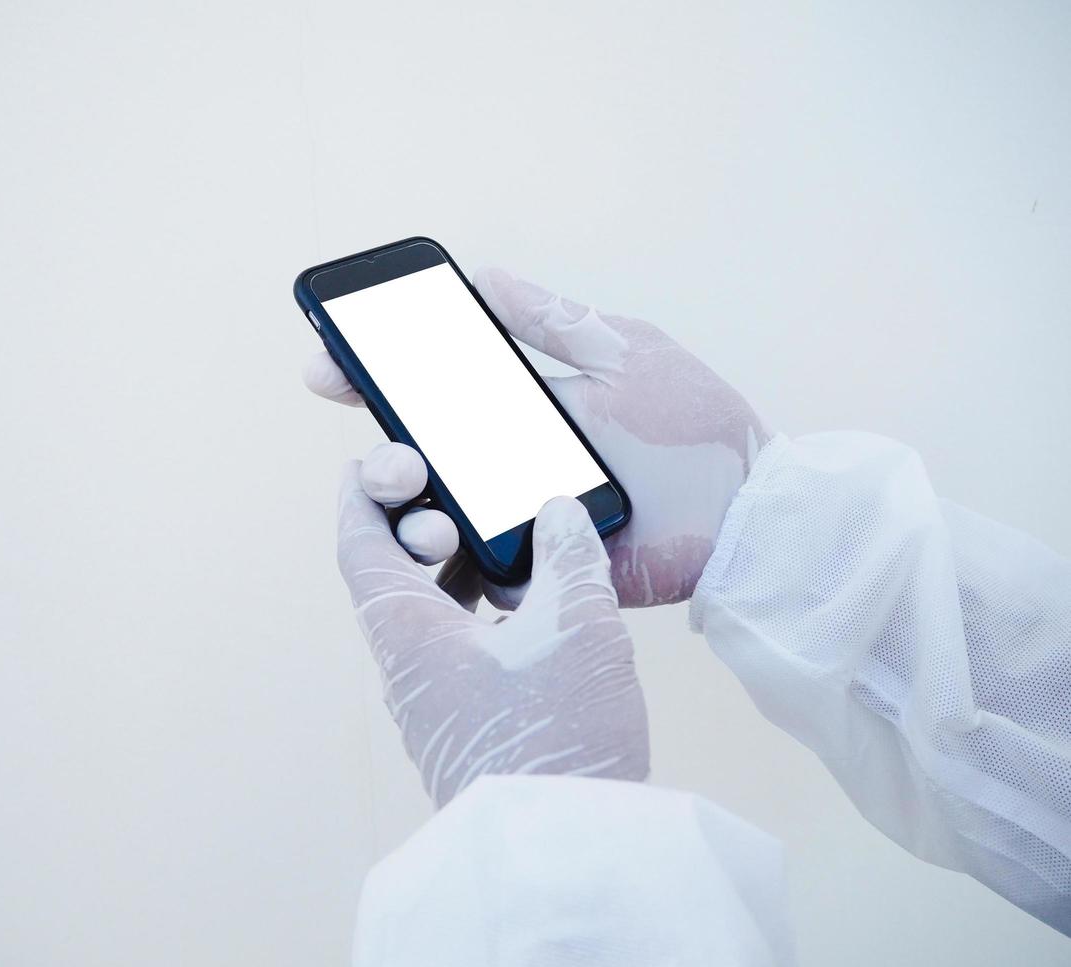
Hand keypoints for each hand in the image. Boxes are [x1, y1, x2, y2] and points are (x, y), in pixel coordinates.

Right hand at [305, 267, 769, 606]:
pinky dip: (450, 572)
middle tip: (388, 450)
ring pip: (433, 525)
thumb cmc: (692, 423)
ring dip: (407, 515)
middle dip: (381, 458)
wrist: (750, 505)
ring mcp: (519, 524)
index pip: (427, 399)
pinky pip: (480, 579)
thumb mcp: (619, 351)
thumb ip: (550, 320)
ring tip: (418, 499)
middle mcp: (506, 470)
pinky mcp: (542, 575)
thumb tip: (482, 274)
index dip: (373, 384)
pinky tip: (438, 554)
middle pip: (417, 467)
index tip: (329, 366)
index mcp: (515, 415)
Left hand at [337, 456, 648, 806]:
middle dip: (420, 527)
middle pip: (393, 578)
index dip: (361, 497)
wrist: (563, 852)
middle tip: (459, 496)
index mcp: (408, 634)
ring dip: (456, 571)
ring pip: (428, 616)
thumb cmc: (558, 736)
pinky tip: (530, 608)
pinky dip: (480, 612)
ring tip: (504, 541)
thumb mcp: (577, 627)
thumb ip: (568, 558)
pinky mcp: (464, 728)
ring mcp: (433, 703)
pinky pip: (455, 649)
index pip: (360, 547)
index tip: (371, 462)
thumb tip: (557, 513)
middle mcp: (407, 669)